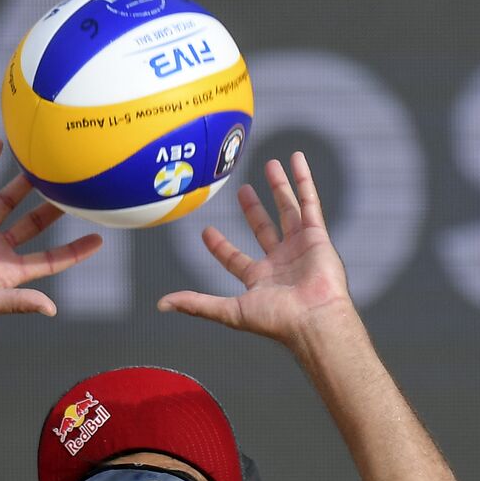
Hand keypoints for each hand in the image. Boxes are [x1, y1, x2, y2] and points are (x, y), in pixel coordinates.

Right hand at [0, 139, 102, 330]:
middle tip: (75, 189)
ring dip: (21, 183)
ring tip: (42, 163)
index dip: (73, 252)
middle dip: (53, 210)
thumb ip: (17, 302)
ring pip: (4, 201)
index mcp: (7, 272)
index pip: (49, 261)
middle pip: (32, 225)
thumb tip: (52, 309)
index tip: (99, 239)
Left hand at [157, 152, 351, 344]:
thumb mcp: (229, 311)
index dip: (220, 246)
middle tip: (242, 190)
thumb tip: (161, 304)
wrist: (313, 320)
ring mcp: (299, 247)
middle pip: (263, 228)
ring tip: (270, 164)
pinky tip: (296, 160)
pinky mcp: (317, 236)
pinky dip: (303, 180)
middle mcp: (280, 262)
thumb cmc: (276, 320)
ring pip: (287, 209)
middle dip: (252, 209)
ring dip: (279, 187)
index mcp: (259, 279)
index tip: (206, 231)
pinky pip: (309, 202)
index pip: (234, 259)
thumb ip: (197, 304)